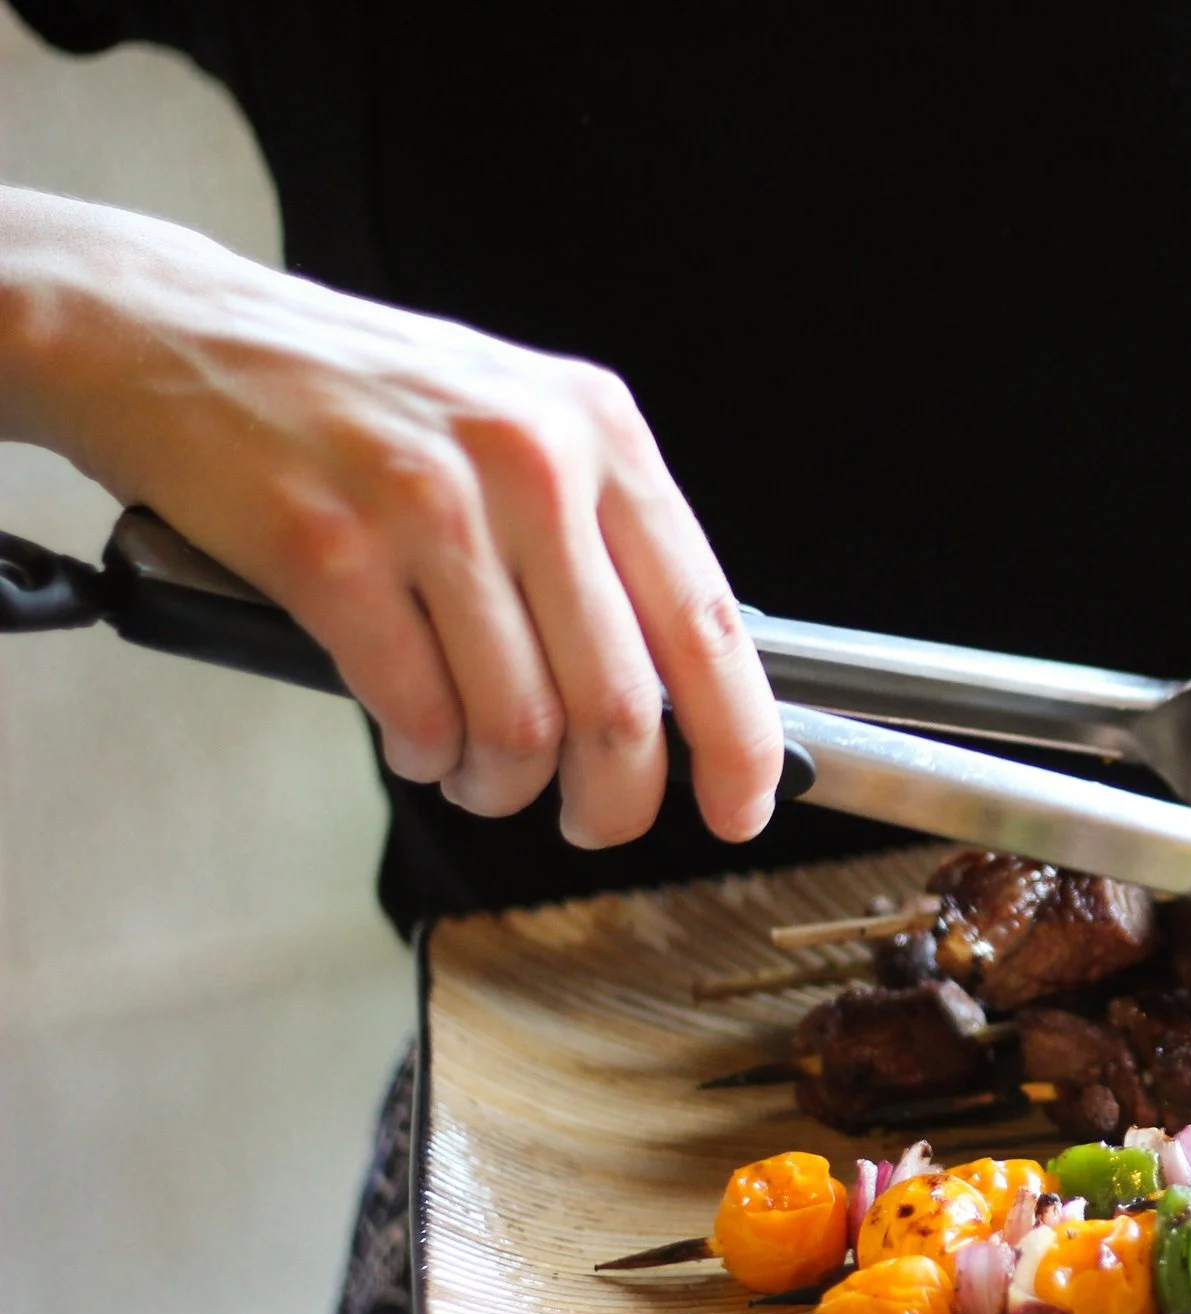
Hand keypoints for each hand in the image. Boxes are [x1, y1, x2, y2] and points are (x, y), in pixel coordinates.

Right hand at [0, 187, 780, 846]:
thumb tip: (675, 690)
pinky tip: (414, 738)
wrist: (168, 331)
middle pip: (620, 703)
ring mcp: (429, 503)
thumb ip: (598, 538)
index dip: (737, 741)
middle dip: (616, 800)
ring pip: (521, 726)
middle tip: (593, 824)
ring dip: (504, 786)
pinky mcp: (328, 548)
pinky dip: (425, 754)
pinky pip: (417, 711)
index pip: (708, 621)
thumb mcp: (515, 425)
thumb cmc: (351, 397)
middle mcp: (531, 462)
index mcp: (598, 432)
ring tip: (481, 777)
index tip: (740, 807)